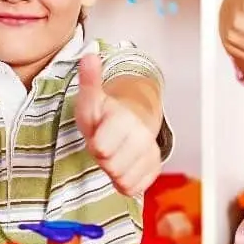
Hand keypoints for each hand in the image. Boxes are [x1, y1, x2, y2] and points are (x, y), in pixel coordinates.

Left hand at [75, 55, 161, 196]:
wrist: (131, 122)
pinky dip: (124, 181)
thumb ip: (90, 80)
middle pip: (111, 167)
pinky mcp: (154, 168)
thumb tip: (89, 56)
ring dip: (113, 171)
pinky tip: (123, 165)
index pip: (102, 148)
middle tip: (105, 145)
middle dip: (103, 159)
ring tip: (113, 154)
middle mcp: (142, 135)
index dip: (96, 144)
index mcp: (124, 118)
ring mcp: (150, 153)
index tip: (98, 134)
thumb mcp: (91, 99)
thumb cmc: (106, 115)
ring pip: (122, 179)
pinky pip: (133, 188)